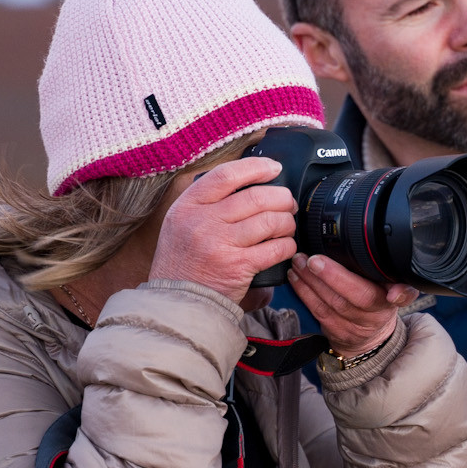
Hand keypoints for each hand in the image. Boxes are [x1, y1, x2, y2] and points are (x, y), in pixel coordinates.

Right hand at [150, 157, 298, 298]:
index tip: (274, 168)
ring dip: (287, 222)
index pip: (226, 175)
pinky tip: (286, 247)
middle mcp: (203, 221)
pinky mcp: (238, 267)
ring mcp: (220, 244)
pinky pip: (275, 249)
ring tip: (287, 226)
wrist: (177, 300)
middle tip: (288, 203)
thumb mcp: (180, 222)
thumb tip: (248, 182)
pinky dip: (287, 245)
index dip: (256, 167)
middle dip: (281, 198)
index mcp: (188, 205)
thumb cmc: (183, 261)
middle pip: (256, 197)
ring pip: (270, 221)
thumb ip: (206, 202)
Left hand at [289, 253, 418, 356]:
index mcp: (389, 303)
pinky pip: (317, 310)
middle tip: (313, 259)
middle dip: (332, 277)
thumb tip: (397, 281)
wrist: (368, 339)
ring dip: (311, 281)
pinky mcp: (334, 332)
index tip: (391, 292)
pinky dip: (304, 292)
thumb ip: (399, 280)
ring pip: (331, 303)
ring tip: (299, 262)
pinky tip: (296, 277)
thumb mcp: (394, 291)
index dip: (396, 294)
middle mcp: (373, 317)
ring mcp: (353, 327)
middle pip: (355, 298)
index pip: (396, 297)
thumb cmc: (378, 305)